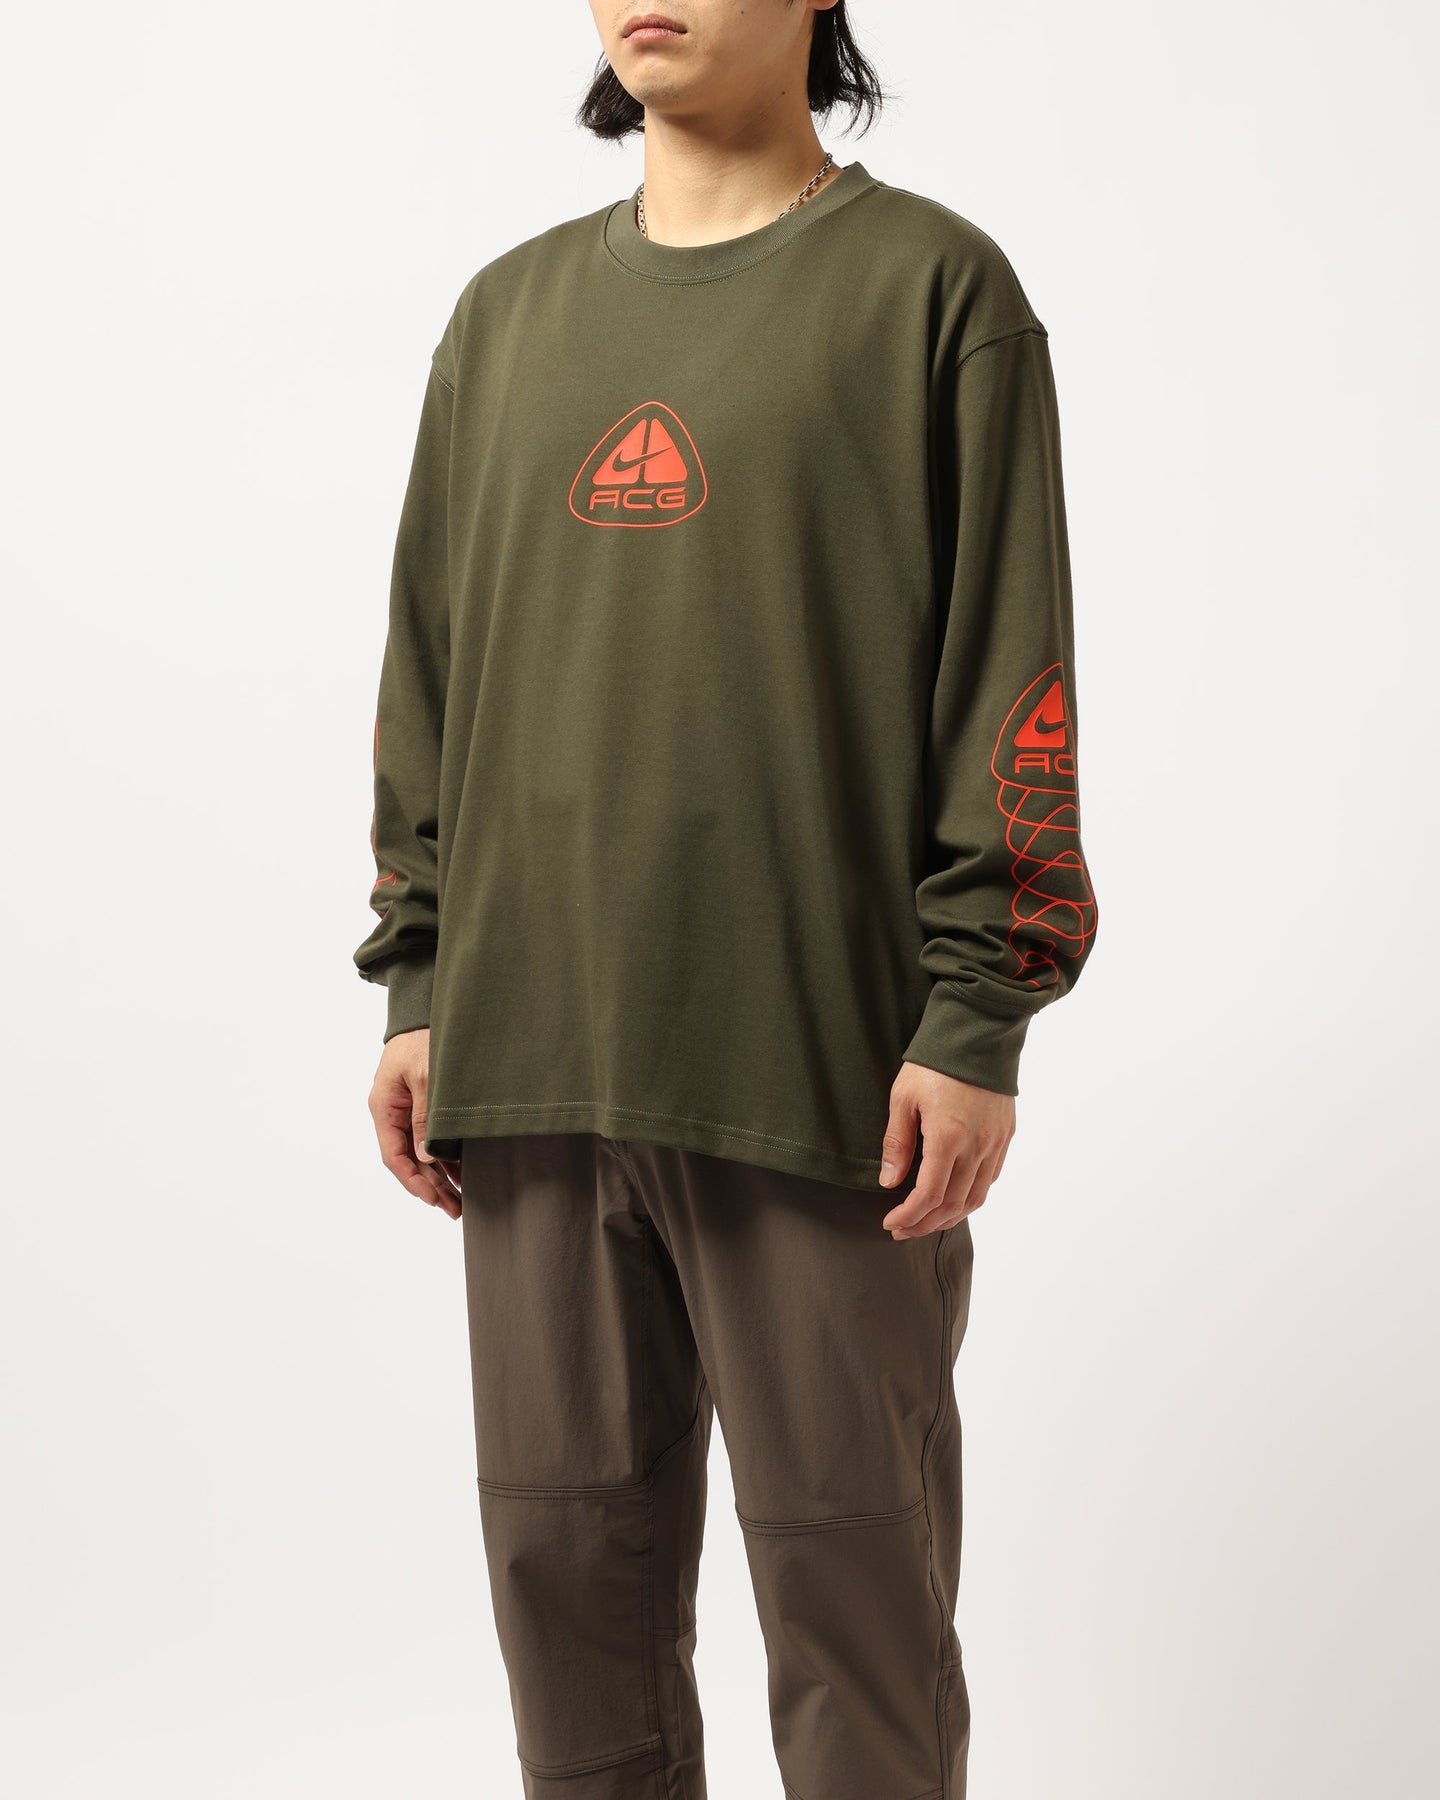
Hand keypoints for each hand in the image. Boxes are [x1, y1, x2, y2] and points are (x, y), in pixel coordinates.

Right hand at [368, 1027, 462, 1218]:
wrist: (428, 1010)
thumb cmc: (424, 1037)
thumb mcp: (425, 1077)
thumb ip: (425, 1117)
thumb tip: (428, 1158)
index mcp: (384, 1107)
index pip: (393, 1155)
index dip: (413, 1181)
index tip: (433, 1199)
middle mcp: (394, 1112)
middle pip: (409, 1159)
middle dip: (431, 1186)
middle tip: (455, 1209)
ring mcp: (408, 1109)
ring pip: (422, 1152)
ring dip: (440, 1176)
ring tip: (461, 1201)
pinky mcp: (425, 1105)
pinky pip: (432, 1138)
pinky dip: (447, 1157)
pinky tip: (462, 1174)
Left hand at [877, 1062, 1014, 1238]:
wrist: (979, 1031)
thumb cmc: (936, 1061)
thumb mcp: (903, 1097)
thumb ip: (897, 1143)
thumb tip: (890, 1181)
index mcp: (948, 1137)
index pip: (929, 1196)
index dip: (909, 1216)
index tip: (890, 1222)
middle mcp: (977, 1146)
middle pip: (953, 1204)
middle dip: (925, 1223)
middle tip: (903, 1229)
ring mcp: (996, 1142)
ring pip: (976, 1197)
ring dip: (950, 1216)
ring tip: (926, 1221)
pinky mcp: (1006, 1135)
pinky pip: (991, 1178)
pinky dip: (971, 1196)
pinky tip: (954, 1197)